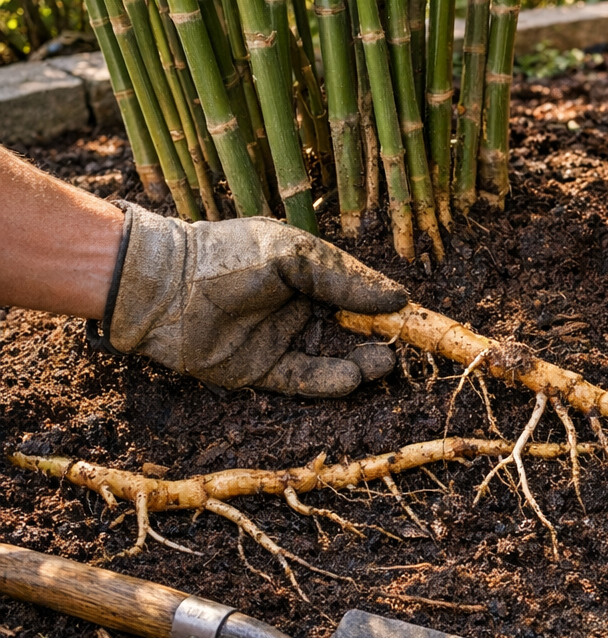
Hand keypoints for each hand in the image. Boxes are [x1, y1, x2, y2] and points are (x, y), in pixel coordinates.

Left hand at [100, 204, 407, 397]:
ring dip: (360, 362)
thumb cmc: (228, 257)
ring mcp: (279, 340)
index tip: (415, 317)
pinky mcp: (261, 371)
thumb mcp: (294, 256)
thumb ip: (345, 279)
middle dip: (379, 339)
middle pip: (349, 328)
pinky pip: (304, 380)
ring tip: (383, 365)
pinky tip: (352, 378)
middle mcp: (297, 307)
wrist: (163, 287)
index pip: (357, 292)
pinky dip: (329, 382)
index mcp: (306, 273)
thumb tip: (398, 299)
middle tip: (406, 348)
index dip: (385, 305)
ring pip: (332, 357)